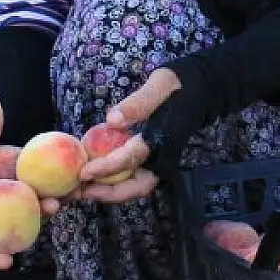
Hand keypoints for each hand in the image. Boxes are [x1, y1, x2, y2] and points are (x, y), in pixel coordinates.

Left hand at [74, 67, 181, 204]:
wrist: (200, 90)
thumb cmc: (178, 86)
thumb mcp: (160, 85)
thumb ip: (139, 102)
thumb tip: (112, 120)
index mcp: (163, 140)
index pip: (132, 158)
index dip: (107, 167)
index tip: (84, 172)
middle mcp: (162, 157)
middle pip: (136, 187)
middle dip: (107, 194)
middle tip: (79, 193)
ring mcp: (158, 161)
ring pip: (133, 186)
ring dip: (107, 191)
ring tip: (79, 190)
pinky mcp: (152, 160)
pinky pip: (131, 176)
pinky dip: (111, 180)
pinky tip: (91, 176)